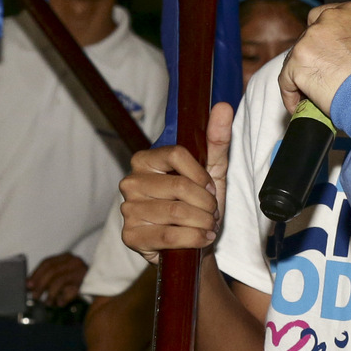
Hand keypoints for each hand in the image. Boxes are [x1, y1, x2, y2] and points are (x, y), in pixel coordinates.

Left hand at [27, 252, 87, 306]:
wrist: (100, 289)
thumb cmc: (77, 284)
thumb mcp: (61, 277)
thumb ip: (47, 278)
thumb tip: (29, 285)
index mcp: (66, 257)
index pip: (47, 262)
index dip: (36, 274)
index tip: (28, 285)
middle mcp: (74, 261)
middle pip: (52, 270)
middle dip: (40, 284)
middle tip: (34, 296)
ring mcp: (81, 270)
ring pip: (59, 280)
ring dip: (51, 293)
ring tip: (48, 303)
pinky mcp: (87, 281)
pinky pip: (69, 290)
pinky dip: (63, 298)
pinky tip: (60, 303)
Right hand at [119, 101, 232, 264]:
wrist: (193, 244)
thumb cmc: (199, 204)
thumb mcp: (212, 171)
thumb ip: (216, 140)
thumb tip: (223, 107)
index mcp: (145, 160)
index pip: (176, 154)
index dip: (201, 174)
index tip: (210, 187)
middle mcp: (130, 182)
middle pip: (179, 186)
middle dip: (206, 203)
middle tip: (211, 212)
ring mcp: (128, 210)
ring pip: (177, 212)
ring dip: (203, 222)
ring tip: (206, 225)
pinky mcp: (131, 236)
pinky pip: (169, 235)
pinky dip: (195, 238)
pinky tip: (202, 238)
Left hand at [278, 2, 350, 118]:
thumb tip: (347, 57)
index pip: (324, 17)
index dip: (322, 39)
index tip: (324, 54)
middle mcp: (329, 18)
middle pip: (307, 36)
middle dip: (311, 57)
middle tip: (320, 77)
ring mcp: (311, 38)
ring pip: (295, 58)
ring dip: (302, 76)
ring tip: (311, 96)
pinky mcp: (298, 60)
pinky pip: (286, 79)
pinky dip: (291, 94)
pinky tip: (300, 105)